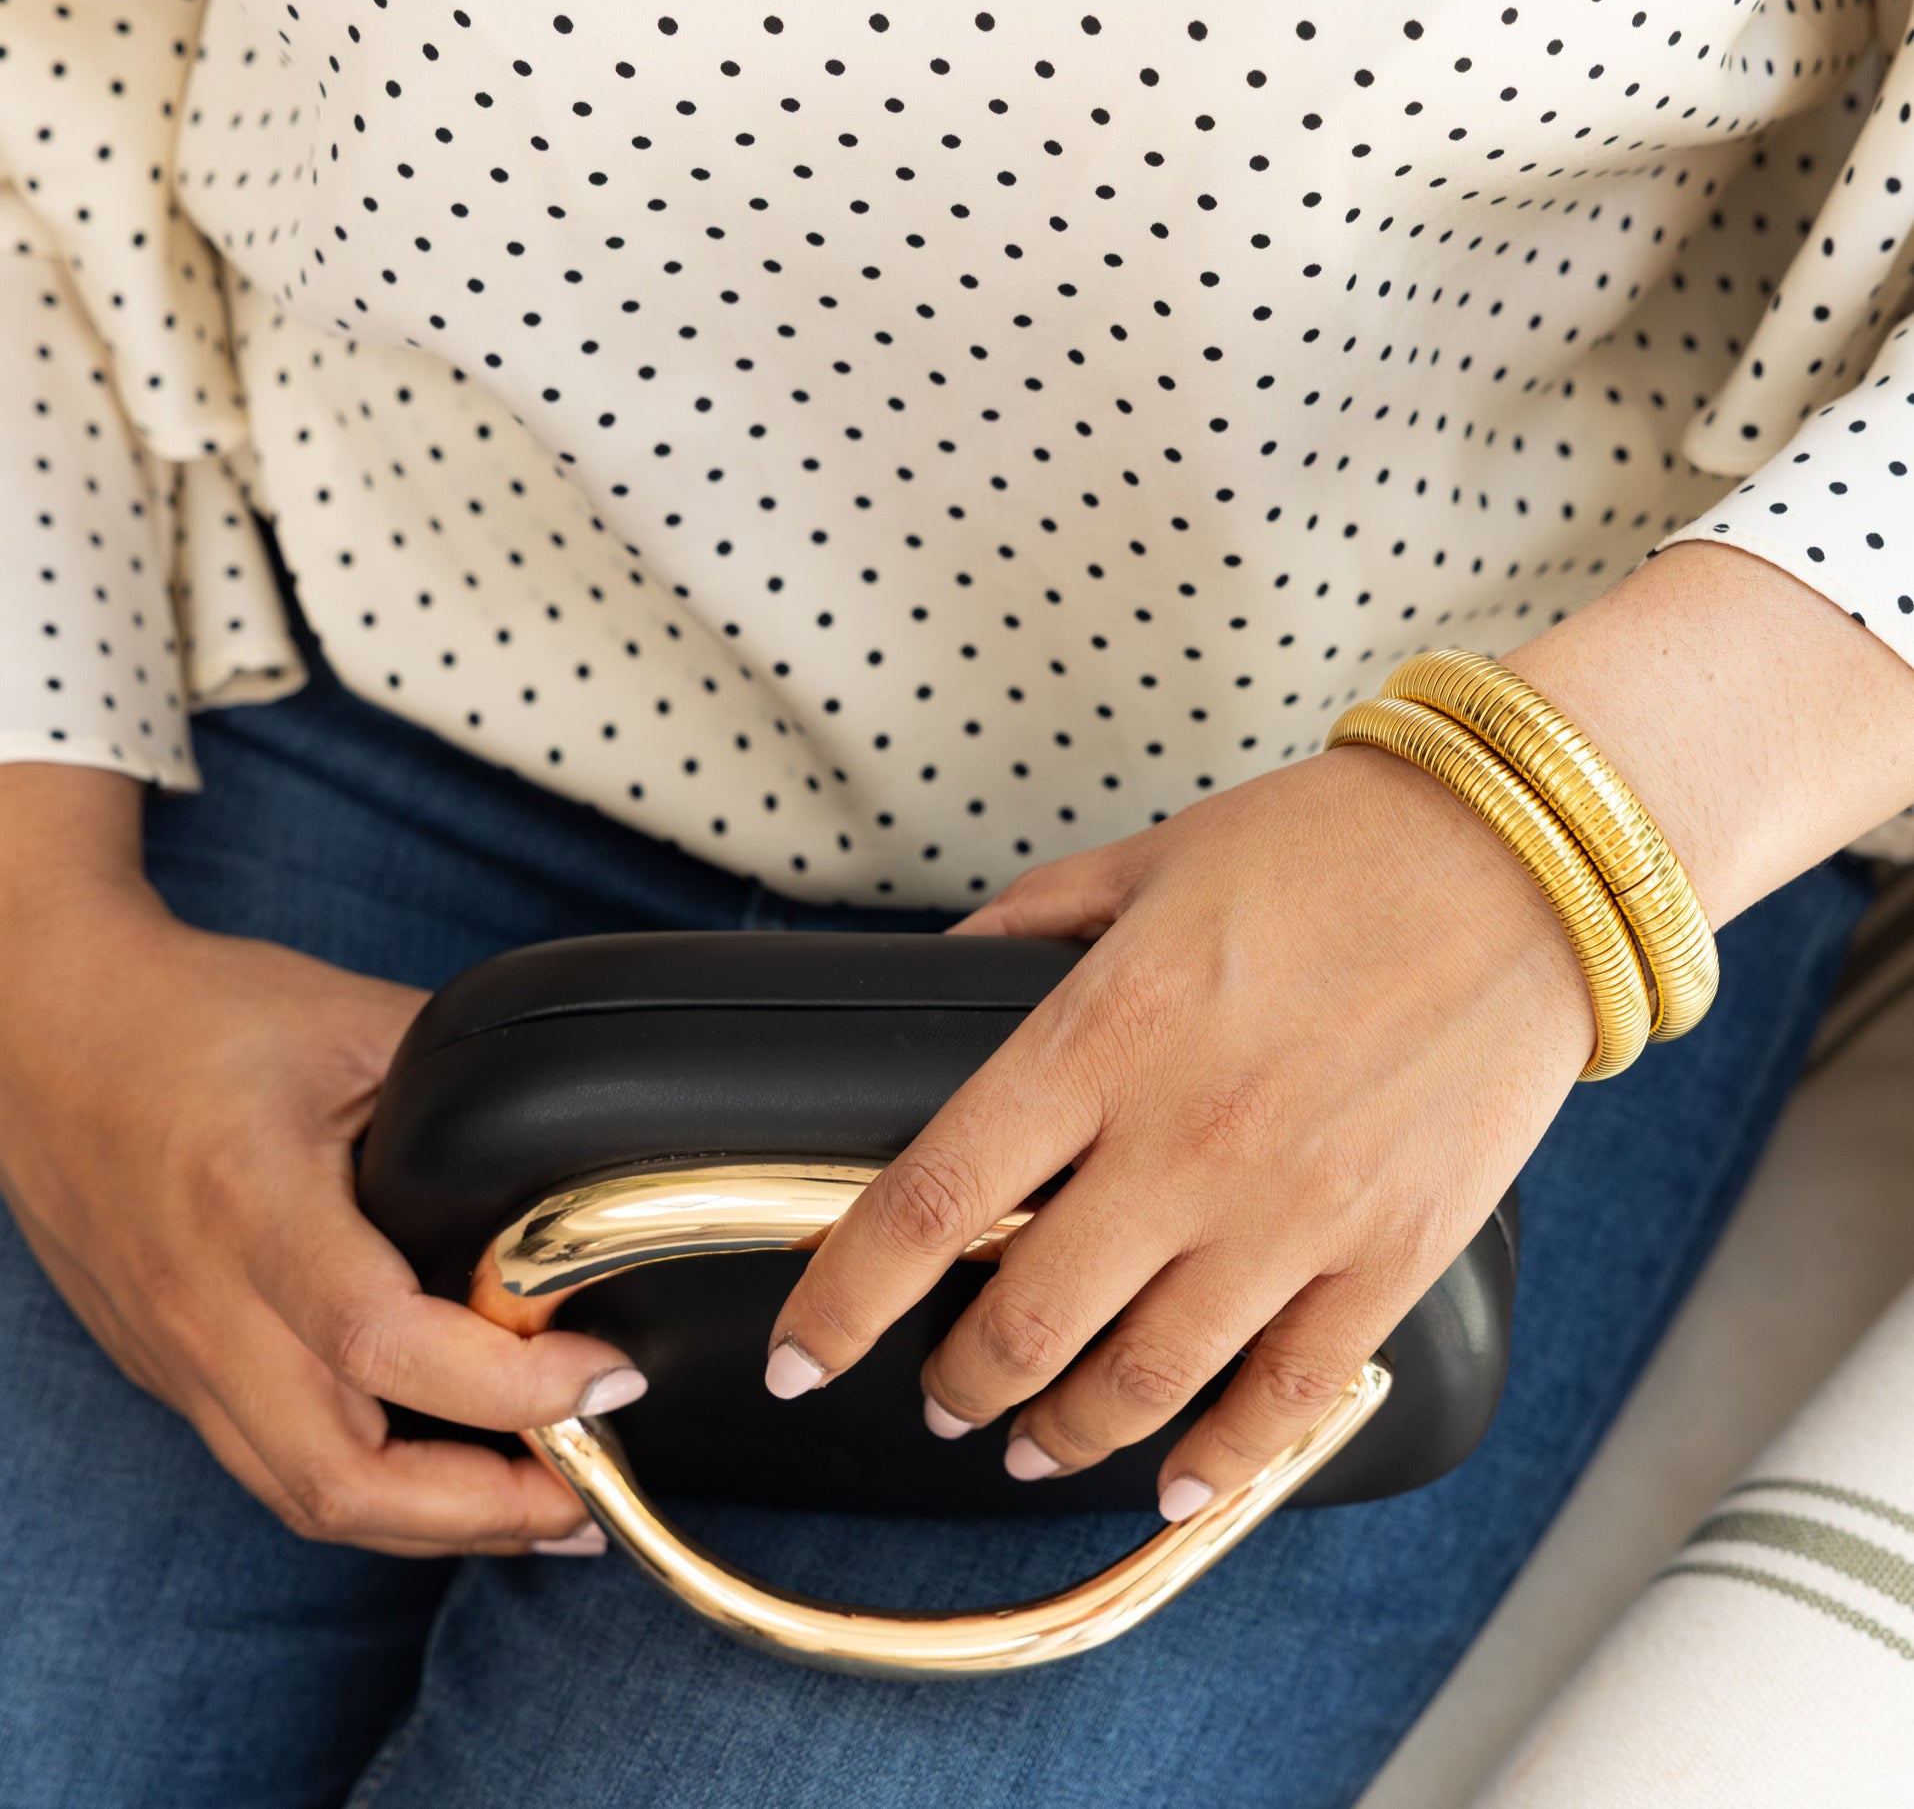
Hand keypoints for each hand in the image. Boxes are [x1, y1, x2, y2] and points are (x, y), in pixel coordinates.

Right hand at [0, 771, 636, 1556]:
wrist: (39, 1031)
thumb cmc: (190, 1014)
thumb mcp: (351, 1019)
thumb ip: (467, 1087)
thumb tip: (570, 1152)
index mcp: (254, 1205)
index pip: (385, 1342)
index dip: (512, 1385)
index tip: (609, 1372)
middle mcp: (207, 1305)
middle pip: (343, 1478)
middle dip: (486, 1511)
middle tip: (594, 1485)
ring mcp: (179, 1354)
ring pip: (305, 1498)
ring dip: (436, 1524)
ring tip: (547, 1505)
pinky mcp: (172, 1371)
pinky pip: (275, 1470)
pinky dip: (375, 1495)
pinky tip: (449, 1480)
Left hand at [766, 744, 1593, 1519]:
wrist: (1522, 856)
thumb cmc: (1331, 843)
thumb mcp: (1146, 859)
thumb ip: (1029, 925)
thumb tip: (951, 973)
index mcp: (1102, 1034)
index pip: (929, 1201)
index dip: (842, 1300)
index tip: (798, 1353)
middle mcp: (1182, 1141)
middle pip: (1022, 1321)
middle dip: (955, 1383)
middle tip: (937, 1394)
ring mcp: (1291, 1211)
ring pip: (1141, 1380)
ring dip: (1063, 1432)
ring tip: (1030, 1441)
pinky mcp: (1388, 1252)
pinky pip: (1285, 1396)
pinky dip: (1219, 1457)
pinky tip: (1175, 1477)